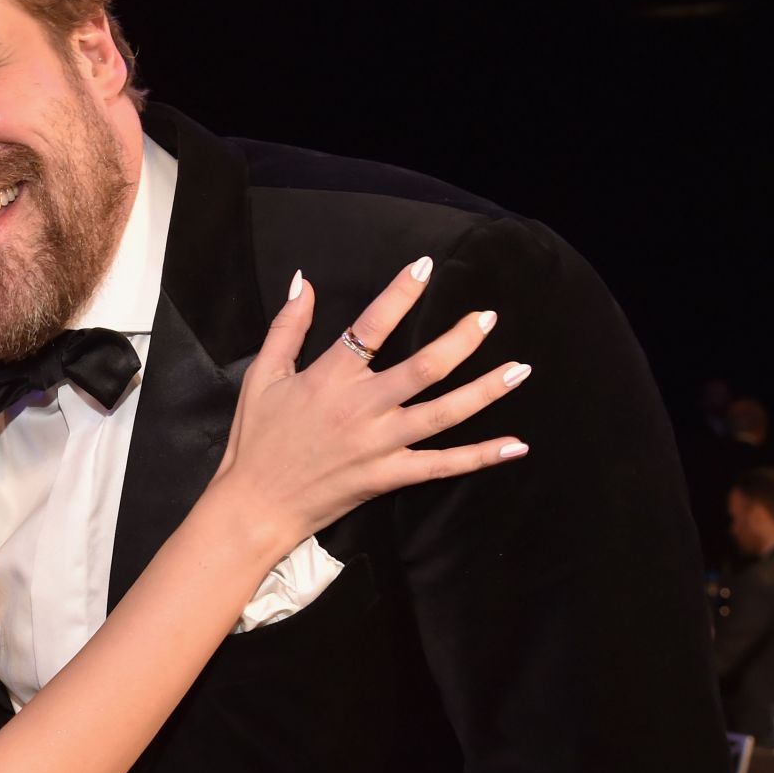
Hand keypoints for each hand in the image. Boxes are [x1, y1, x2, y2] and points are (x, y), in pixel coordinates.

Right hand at [215, 259, 529, 544]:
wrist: (254, 505)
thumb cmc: (256, 440)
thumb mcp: (262, 377)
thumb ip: (287, 328)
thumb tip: (305, 282)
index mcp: (330, 378)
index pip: (371, 326)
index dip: (400, 294)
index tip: (425, 267)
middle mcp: (361, 407)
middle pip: (423, 368)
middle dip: (461, 340)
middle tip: (487, 318)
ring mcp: (378, 444)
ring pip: (443, 413)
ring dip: (485, 390)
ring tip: (519, 369)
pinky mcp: (387, 476)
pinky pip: (442, 465)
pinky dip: (480, 456)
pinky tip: (514, 444)